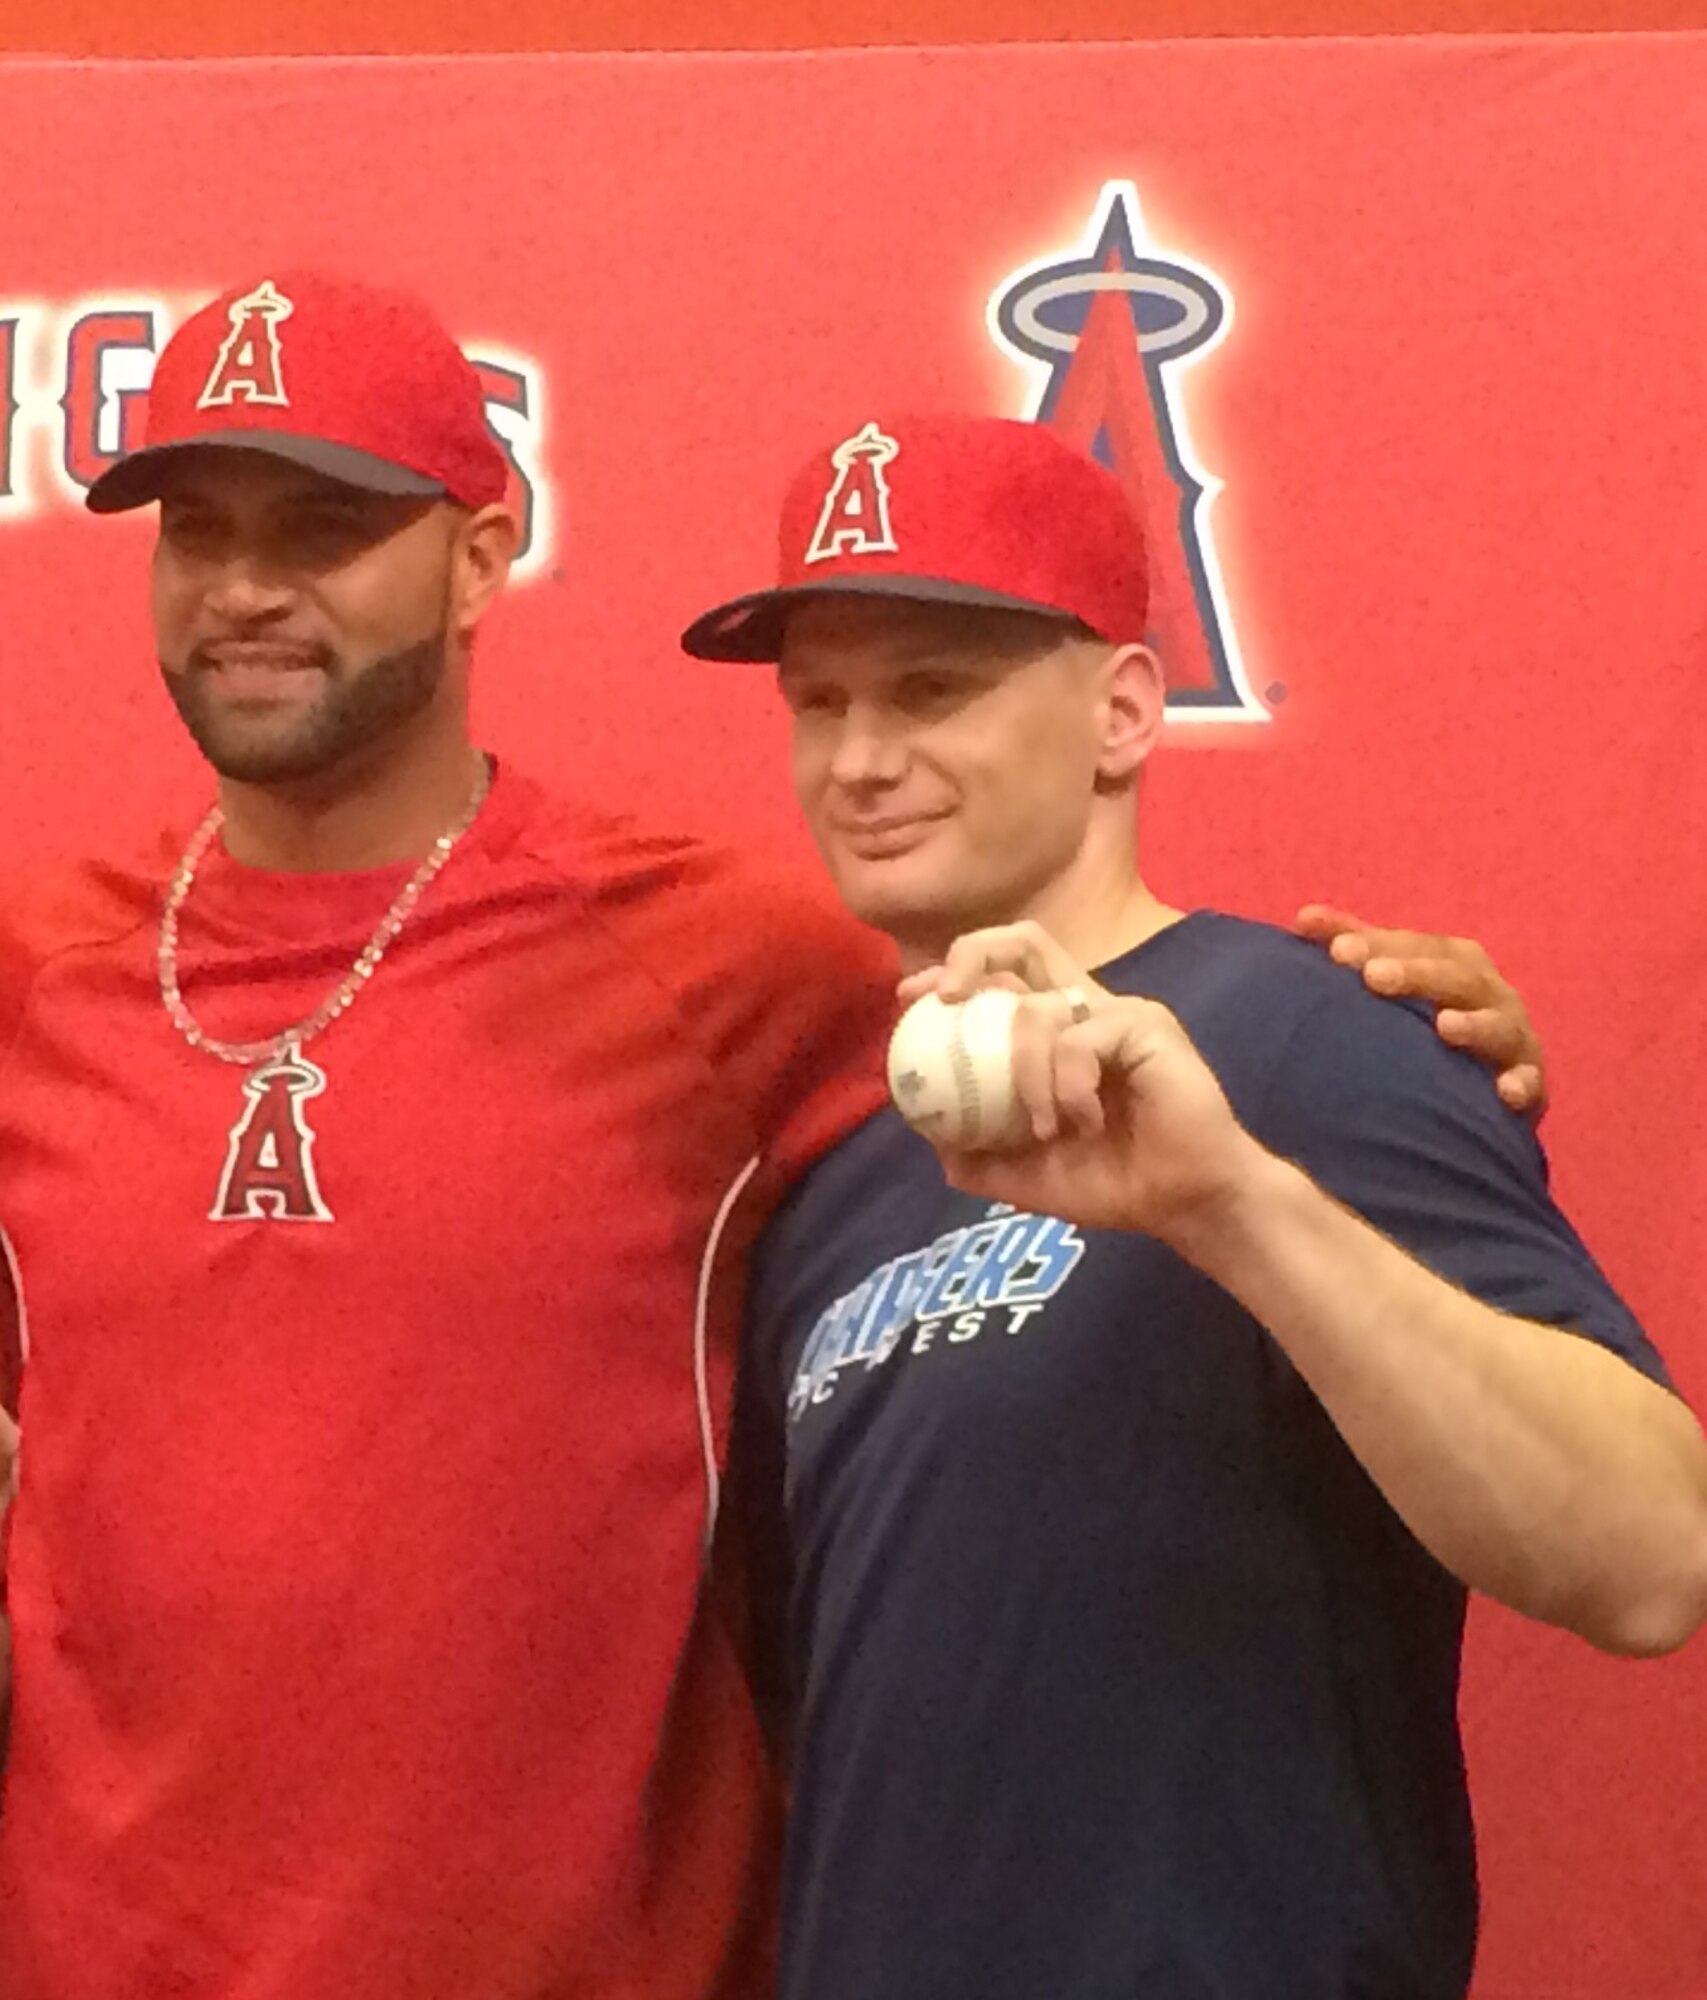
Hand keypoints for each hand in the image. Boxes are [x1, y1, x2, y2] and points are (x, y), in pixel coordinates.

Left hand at [900, 923, 1264, 1241]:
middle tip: (944, 1000)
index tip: (908, 1002)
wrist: (1184, 1203)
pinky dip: (1066, 1085)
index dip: (951, 971)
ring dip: (1024, 1073)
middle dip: (970, 955)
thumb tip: (930, 1142)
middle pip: (1022, 941)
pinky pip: (1078, 1040)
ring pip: (1038, 1008)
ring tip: (1047, 1129)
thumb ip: (981, 1158)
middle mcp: (1083, 1008)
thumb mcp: (1029, 1176)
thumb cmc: (1116, 1183)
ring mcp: (1114, 1011)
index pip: (999, 975)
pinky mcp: (1144, 1023)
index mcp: (1056, 1032)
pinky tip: (1085, 1122)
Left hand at [1295, 905, 1545, 1117]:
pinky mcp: (1528, 1085)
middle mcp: (1488, 992)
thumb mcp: (1393, 977)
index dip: (1378, 944)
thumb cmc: (1426, 1015)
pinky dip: (1521, 1085)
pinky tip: (1506, 1092)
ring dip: (1475, 1025)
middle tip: (1373, 977)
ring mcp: (1513, 1037)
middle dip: (1417, 974)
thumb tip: (1303, 918)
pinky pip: (1529, 1083)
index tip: (1336, 949)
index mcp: (1454, 961)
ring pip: (1499, 1026)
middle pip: (1456, 977)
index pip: (1415, 946)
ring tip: (1445, 1026)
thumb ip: (1354, 947)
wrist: (1486, 1076)